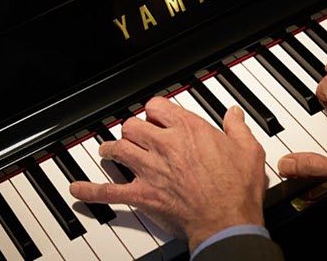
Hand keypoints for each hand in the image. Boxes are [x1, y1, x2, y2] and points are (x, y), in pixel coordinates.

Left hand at [69, 97, 266, 250]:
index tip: (157, 115)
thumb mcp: (248, 150)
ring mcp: (150, 169)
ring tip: (109, 151)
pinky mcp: (143, 194)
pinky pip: (109, 191)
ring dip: (112, 149)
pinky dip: (91, 190)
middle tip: (136, 135)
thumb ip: (237, 128)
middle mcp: (164, 145)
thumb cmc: (237, 188)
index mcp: (188, 130)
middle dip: (133, 129)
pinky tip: (78, 189)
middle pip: (133, 125)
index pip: (157, 106)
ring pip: (118, 149)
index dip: (155, 109)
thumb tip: (234, 114)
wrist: (227, 220)